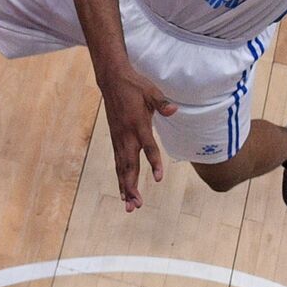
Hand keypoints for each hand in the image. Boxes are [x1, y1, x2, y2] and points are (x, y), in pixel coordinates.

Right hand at [97, 65, 177, 211]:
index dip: (154, 162)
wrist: (112, 81)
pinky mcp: (115, 139)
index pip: (148, 147)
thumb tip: (174, 110)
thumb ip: (162, 103)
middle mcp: (127, 135)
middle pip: (130, 165)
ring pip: (122, 168)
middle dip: (133, 186)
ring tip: (129, 206)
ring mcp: (119, 139)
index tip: (159, 179)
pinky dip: (120, 178)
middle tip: (137, 205)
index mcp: (138, 124)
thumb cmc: (135, 86)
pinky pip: (118, 163)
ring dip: (126, 187)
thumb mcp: (151, 91)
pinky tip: (122, 191)